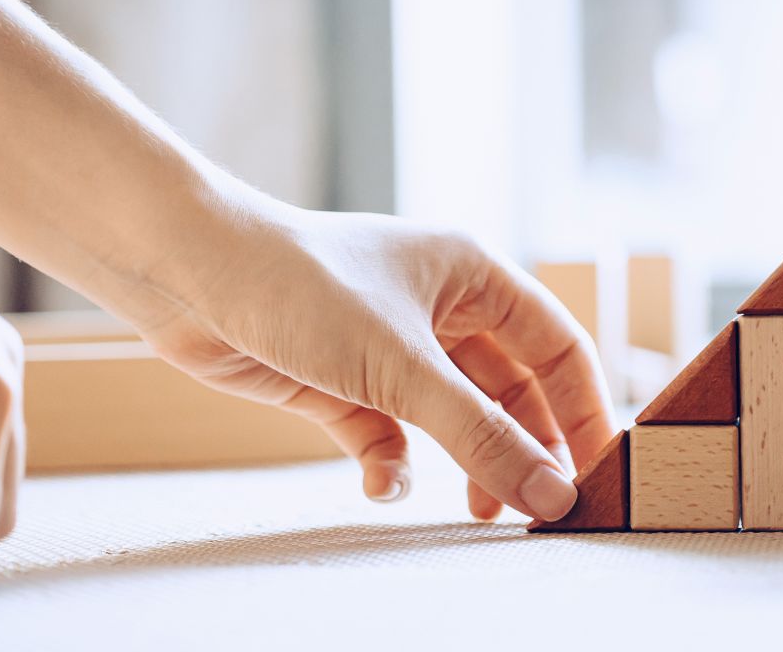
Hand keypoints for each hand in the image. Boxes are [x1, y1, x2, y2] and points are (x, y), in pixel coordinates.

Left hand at [138, 208, 616, 522]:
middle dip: (521, 448)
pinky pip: (389, 433)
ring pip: (452, 417)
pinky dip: (391, 463)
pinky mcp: (340, 380)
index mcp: (473, 274)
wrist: (183, 272)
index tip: (599, 472)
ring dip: (463, 463)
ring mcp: (389, 345)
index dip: (583, 409)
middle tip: (537, 507)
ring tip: (475, 511)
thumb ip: (483, 437)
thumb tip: (551, 495)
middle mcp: (439, 306)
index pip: (558, 346)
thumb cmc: (300, 286)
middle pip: (510, 390)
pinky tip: (380, 484)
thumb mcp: (405, 368)